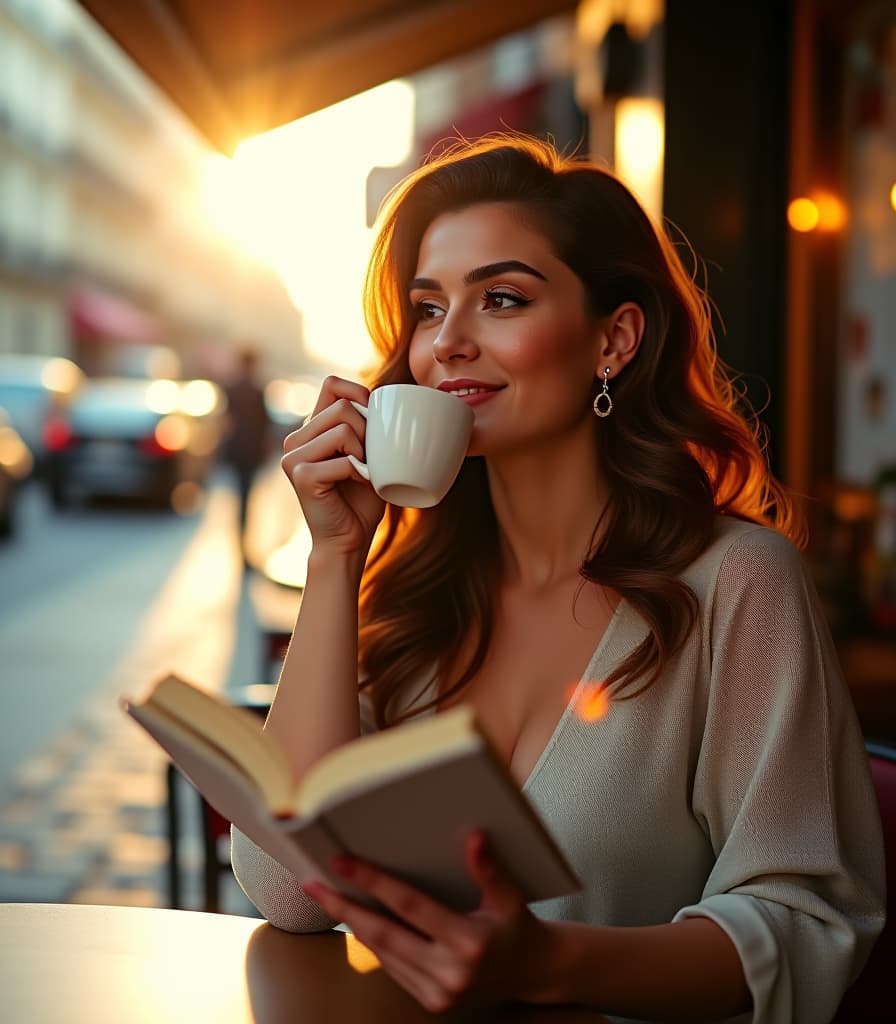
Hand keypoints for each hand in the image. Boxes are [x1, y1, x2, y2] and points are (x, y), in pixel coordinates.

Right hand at [281, 376, 384, 558]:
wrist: (348, 540)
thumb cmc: (362, 499)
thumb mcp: (366, 454)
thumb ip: (366, 424)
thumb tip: (387, 394)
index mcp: (309, 429)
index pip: (332, 384)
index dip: (359, 394)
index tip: (374, 421)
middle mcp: (295, 439)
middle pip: (342, 407)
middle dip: (368, 431)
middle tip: (371, 459)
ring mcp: (293, 457)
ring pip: (342, 429)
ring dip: (364, 453)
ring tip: (365, 472)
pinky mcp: (301, 476)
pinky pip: (344, 460)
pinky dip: (361, 473)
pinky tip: (361, 485)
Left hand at [302, 832, 556, 1012]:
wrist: (533, 972)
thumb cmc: (518, 926)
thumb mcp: (510, 895)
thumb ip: (489, 869)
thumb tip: (474, 837)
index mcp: (469, 942)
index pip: (409, 905)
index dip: (373, 882)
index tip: (342, 862)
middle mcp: (451, 973)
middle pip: (383, 934)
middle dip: (344, 907)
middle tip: (313, 884)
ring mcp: (439, 993)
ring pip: (384, 954)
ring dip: (354, 924)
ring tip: (328, 896)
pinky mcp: (432, 1003)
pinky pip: (394, 969)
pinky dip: (374, 944)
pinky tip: (359, 921)